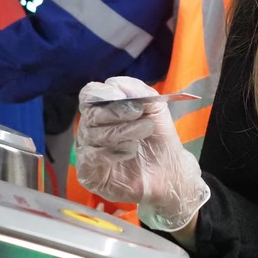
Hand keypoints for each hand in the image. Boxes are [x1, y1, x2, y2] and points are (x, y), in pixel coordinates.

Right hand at [76, 76, 209, 231]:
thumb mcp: (155, 109)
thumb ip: (139, 92)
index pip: (89, 95)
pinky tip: (130, 150)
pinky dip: (112, 152)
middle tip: (139, 112)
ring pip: (94, 136)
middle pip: (91, 114)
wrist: (170, 171)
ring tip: (144, 131)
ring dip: (122, 131)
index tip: (119, 94)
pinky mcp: (89, 174)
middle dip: (116, 111)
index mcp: (101, 111)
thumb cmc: (158, 138)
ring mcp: (87, 152)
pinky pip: (91, 158)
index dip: (101, 93)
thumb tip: (116, 83)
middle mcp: (90, 130)